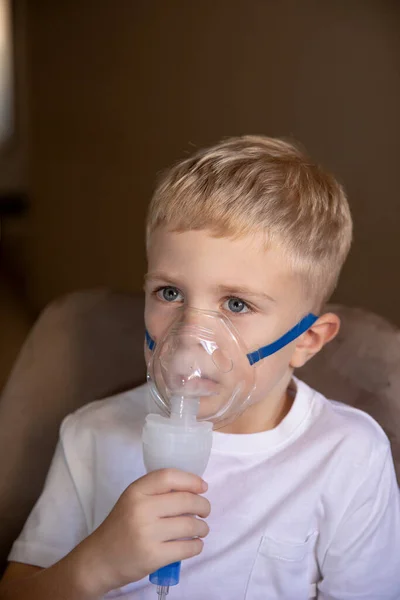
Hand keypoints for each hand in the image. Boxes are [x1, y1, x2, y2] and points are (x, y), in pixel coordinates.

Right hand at [71, 469, 209, 595]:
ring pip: (190, 525)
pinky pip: (187, 548)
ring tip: (201, 529)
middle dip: (203, 505)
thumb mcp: (133, 500)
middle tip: (205, 511)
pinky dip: (197, 546)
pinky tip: (195, 544)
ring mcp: (147, 533)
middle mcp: (141, 509)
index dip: (191, 480)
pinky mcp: (153, 556)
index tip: (203, 487)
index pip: (169, 476)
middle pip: (185, 500)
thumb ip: (157, 492)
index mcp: (136, 491)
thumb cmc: (121, 526)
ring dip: (202, 527)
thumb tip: (194, 489)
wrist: (99, 559)